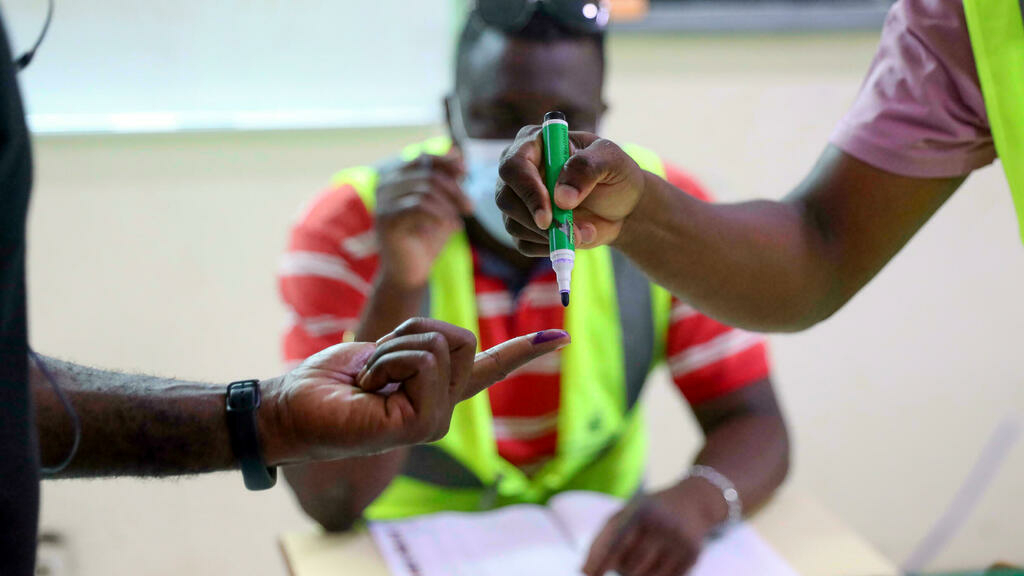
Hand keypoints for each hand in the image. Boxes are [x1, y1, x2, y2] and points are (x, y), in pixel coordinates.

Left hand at [259, 318, 569, 464]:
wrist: (292, 407)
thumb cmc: (330, 379)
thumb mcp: (384, 349)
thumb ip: (420, 346)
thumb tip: (439, 345)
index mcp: (437, 388)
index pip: (490, 366)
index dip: (525, 350)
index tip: (562, 336)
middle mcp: (443, 407)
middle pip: (461, 337)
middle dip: (412, 330)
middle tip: (377, 361)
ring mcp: (437, 420)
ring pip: (440, 345)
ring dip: (394, 347)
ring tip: (369, 378)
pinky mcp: (424, 424)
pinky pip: (423, 361)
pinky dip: (387, 361)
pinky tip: (369, 389)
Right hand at [376, 151, 471, 287]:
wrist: (410, 273)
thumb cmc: (427, 239)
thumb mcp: (442, 205)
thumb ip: (447, 181)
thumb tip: (458, 155)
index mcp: (395, 177)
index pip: (422, 157)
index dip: (445, 161)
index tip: (465, 171)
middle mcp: (384, 184)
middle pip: (427, 173)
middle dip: (454, 189)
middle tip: (470, 208)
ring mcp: (382, 201)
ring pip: (425, 189)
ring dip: (449, 206)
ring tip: (458, 221)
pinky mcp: (386, 220)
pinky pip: (418, 206)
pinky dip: (440, 216)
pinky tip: (450, 228)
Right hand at [496, 126, 646, 255]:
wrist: (621, 205)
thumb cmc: (615, 174)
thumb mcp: (611, 161)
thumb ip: (587, 168)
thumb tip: (561, 197)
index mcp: (535, 144)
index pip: (514, 165)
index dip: (527, 191)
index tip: (548, 215)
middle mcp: (520, 171)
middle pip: (505, 198)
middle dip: (535, 220)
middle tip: (566, 232)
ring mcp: (519, 200)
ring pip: (513, 224)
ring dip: (549, 237)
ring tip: (584, 231)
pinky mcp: (525, 226)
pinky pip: (524, 244)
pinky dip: (550, 248)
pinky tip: (573, 239)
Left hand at [583, 481, 722, 575]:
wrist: (693, 502)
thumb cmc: (648, 512)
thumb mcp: (625, 515)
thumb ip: (604, 539)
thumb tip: (586, 571)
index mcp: (640, 512)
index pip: (616, 543)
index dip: (600, 561)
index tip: (588, 573)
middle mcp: (661, 525)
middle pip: (629, 566)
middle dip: (621, 568)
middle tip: (623, 559)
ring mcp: (679, 541)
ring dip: (637, 574)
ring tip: (640, 559)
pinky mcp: (693, 555)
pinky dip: (657, 575)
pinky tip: (659, 560)